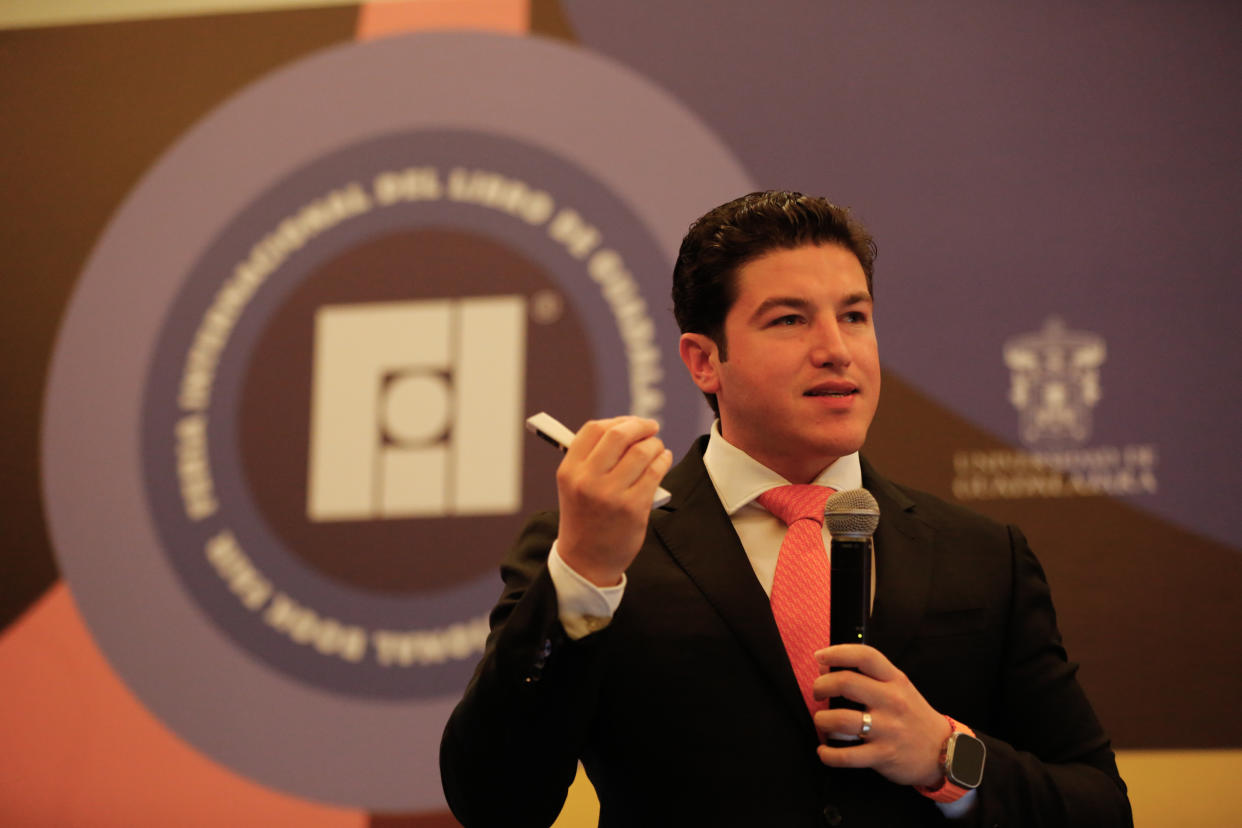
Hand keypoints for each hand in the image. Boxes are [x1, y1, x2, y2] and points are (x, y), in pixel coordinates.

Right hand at [555, 417, 672, 586]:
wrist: (586, 561)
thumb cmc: (585, 517)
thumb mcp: (575, 486)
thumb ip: (592, 458)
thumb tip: (626, 427)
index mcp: (569, 470)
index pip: (594, 429)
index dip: (616, 420)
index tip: (630, 423)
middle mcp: (587, 480)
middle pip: (618, 434)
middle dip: (640, 426)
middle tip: (650, 427)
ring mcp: (610, 494)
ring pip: (641, 451)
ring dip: (654, 444)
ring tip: (657, 447)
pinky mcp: (633, 508)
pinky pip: (654, 472)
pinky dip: (663, 460)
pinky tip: (663, 460)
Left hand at [811, 644, 951, 786]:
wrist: (944, 752)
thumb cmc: (913, 716)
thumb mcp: (899, 688)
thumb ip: (869, 676)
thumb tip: (825, 665)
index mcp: (895, 680)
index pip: (864, 656)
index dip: (837, 652)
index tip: (820, 656)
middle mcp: (891, 701)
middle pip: (845, 682)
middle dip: (821, 686)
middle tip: (817, 693)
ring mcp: (888, 729)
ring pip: (840, 719)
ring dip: (821, 720)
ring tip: (822, 722)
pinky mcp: (883, 755)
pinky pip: (846, 755)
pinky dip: (828, 754)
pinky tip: (824, 751)